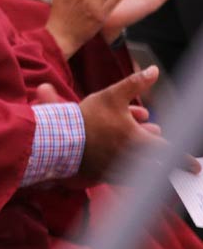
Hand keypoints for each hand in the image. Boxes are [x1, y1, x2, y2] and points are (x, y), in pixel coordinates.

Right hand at [72, 67, 197, 179]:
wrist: (59, 139)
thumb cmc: (86, 117)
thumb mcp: (111, 95)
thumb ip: (135, 83)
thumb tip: (154, 71)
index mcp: (137, 140)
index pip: (169, 152)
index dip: (184, 160)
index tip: (194, 167)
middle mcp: (131, 158)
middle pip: (156, 164)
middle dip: (160, 156)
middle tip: (164, 154)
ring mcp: (117, 170)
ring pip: (140, 171)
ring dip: (145, 163)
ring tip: (144, 157)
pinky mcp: (103, 176)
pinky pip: (122, 178)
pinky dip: (128, 172)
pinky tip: (124, 166)